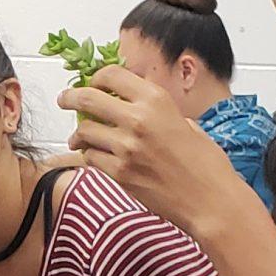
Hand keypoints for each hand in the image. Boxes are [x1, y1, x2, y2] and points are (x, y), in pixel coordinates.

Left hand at [60, 64, 252, 235]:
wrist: (210, 200)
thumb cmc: (205, 164)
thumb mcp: (186, 122)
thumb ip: (158, 111)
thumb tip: (135, 104)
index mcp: (156, 100)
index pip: (111, 75)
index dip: (96, 78)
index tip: (90, 83)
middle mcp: (138, 119)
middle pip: (87, 98)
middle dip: (70, 97)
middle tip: (64, 100)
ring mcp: (126, 147)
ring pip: (84, 131)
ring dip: (78, 134)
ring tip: (78, 138)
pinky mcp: (119, 173)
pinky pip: (90, 158)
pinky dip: (89, 156)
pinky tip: (94, 156)